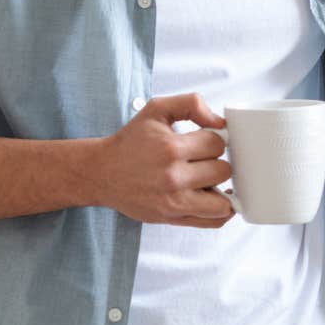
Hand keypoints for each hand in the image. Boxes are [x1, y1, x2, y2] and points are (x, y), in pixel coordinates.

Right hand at [95, 93, 234, 226]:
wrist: (101, 172)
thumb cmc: (131, 141)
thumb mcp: (156, 109)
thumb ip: (191, 103)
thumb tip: (219, 122)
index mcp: (170, 148)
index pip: (217, 144)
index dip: (214, 140)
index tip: (202, 141)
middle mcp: (172, 178)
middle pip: (222, 171)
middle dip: (216, 162)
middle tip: (202, 160)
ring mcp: (173, 202)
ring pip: (223, 202)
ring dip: (221, 188)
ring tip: (209, 179)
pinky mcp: (172, 218)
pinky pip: (213, 221)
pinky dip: (221, 211)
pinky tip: (215, 197)